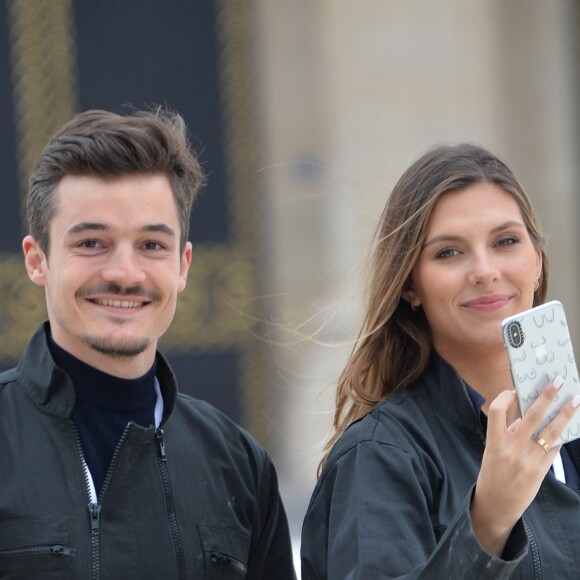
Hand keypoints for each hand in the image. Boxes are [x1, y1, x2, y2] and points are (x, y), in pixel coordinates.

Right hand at [470, 377, 579, 555]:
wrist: (497, 504)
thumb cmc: (493, 473)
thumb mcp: (492, 451)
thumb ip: (508, 434)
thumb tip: (528, 416)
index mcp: (494, 442)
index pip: (497, 411)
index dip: (505, 397)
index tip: (514, 389)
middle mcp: (512, 449)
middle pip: (532, 416)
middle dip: (546, 397)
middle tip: (558, 381)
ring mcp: (528, 460)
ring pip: (551, 431)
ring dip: (565, 414)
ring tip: (575, 401)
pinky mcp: (541, 470)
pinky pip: (554, 448)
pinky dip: (561, 435)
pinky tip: (569, 426)